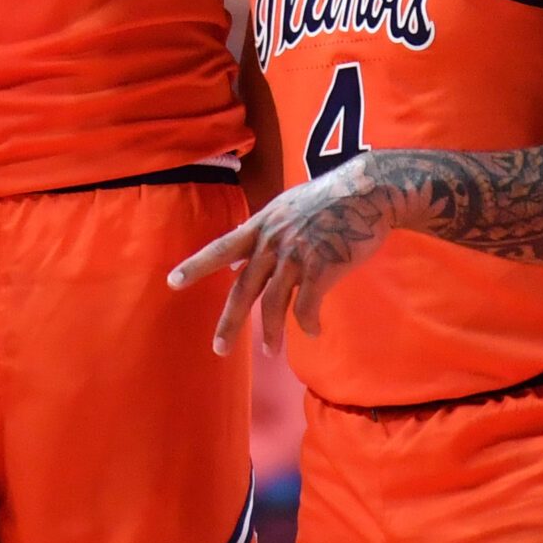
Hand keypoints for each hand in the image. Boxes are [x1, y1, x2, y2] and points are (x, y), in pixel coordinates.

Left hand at [168, 158, 394, 355]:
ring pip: (275, 303)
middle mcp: (274, 241)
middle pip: (244, 288)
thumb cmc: (331, 199)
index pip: (221, 247)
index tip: (173, 281)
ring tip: (270, 352)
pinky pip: (308, 306)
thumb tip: (237, 260)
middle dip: (230, 322)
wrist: (368, 191)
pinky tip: (314, 331)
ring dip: (271, 332)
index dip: (197, 265)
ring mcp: (297, 254)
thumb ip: (262, 233)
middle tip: (218, 349)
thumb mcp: (287, 207)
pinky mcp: (322, 266)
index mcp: (263, 225)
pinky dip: (308, 323)